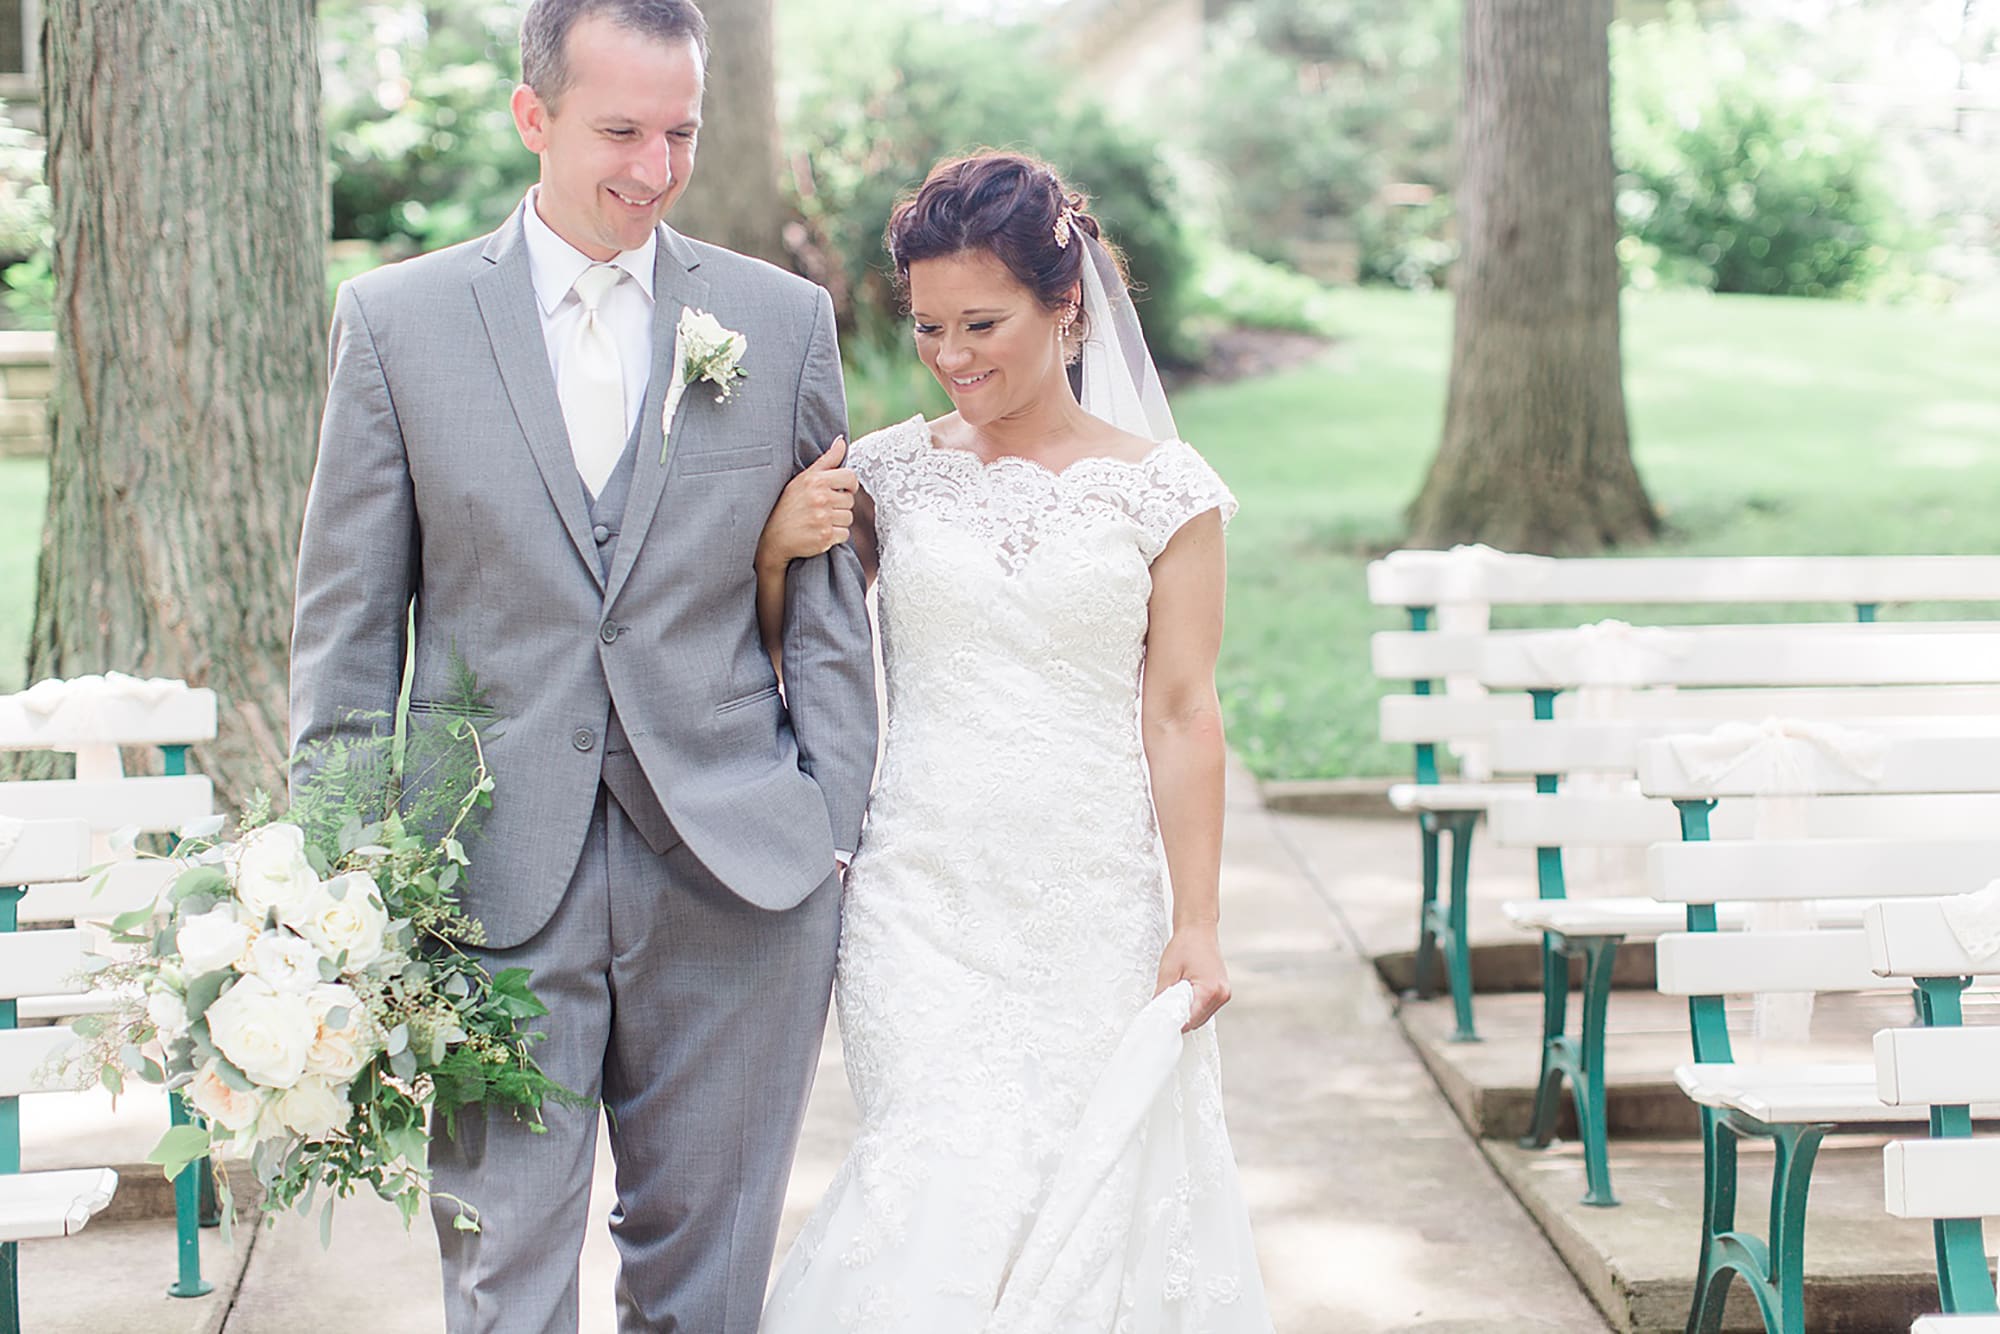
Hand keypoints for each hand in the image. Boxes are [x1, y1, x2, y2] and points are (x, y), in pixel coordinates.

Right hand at [757, 436, 855, 569]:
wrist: (771, 535)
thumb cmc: (788, 504)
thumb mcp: (804, 478)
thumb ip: (827, 459)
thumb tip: (842, 441)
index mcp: (816, 480)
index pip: (850, 477)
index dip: (850, 484)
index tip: (844, 490)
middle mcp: (820, 498)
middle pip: (850, 500)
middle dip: (840, 505)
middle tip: (822, 508)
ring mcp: (823, 518)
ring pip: (848, 518)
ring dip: (838, 521)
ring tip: (820, 520)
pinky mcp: (825, 537)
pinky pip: (844, 534)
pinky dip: (835, 536)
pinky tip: (819, 531)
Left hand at [1155, 923, 1231, 1031]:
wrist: (1198, 928)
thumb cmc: (1185, 945)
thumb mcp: (1168, 972)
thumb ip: (1162, 996)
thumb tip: (1156, 1014)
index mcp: (1210, 990)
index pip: (1189, 1020)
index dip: (1173, 1023)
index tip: (1160, 1023)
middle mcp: (1221, 994)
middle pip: (1196, 1021)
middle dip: (1179, 1018)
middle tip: (1163, 1012)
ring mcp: (1224, 993)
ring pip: (1202, 1017)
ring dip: (1188, 1014)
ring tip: (1174, 1000)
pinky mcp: (1222, 991)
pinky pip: (1206, 1008)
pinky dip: (1194, 1007)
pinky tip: (1184, 997)